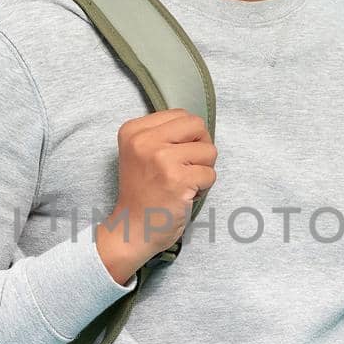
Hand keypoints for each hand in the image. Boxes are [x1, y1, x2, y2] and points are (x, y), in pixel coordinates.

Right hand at [97, 109, 217, 282]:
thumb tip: (200, 128)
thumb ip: (164, 135)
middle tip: (187, 167)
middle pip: (197, 126)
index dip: (188, 137)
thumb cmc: (143, 193)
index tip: (174, 157)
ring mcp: (161, 159)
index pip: (181, 115)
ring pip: (209, 150)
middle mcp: (144, 141)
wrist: (133, 229)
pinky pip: (210, 174)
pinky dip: (204, 188)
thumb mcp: (140, 153)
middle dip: (200, 147)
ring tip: (183, 183)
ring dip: (202, 170)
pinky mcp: (178, 179)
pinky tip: (185, 195)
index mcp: (134, 130)